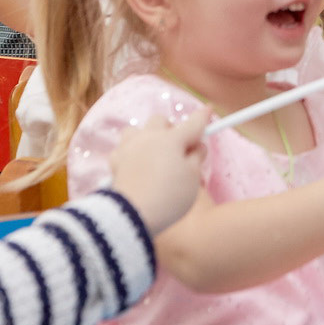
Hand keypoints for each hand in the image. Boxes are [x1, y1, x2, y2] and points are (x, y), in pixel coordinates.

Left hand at [106, 111, 209, 232]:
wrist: (133, 214)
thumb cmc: (169, 196)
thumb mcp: (193, 178)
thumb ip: (196, 157)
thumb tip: (196, 146)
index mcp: (171, 139)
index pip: (192, 124)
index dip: (203, 117)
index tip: (208, 110)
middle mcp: (148, 137)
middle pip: (161, 120)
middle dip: (171, 129)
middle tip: (180, 148)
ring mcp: (129, 148)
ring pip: (137, 130)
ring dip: (147, 137)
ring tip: (154, 154)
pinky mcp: (116, 162)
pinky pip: (123, 149)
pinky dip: (131, 153)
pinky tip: (137, 165)